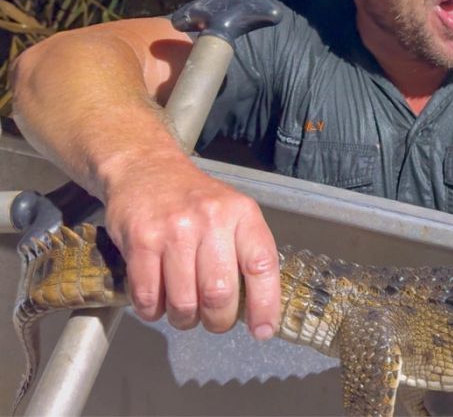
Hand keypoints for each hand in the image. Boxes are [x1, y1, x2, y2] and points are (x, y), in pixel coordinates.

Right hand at [103, 154, 280, 338]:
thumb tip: (257, 307)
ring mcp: (174, 230)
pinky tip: (158, 303)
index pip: (262, 265)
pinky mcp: (141, 240)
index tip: (263, 330)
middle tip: (214, 321)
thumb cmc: (194, 199)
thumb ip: (245, 252)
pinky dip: (154, 311)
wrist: (145, 168)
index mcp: (242, 214)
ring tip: (185, 313)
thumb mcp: (232, 212)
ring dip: (185, 319)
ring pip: (184, 301)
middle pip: (220, 293)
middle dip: (219, 321)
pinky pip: (148, 296)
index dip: (265, 304)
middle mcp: (211, 220)